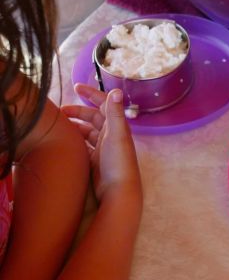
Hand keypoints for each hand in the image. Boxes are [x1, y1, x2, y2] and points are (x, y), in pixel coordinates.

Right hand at [61, 84, 140, 203]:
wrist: (119, 192)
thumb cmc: (119, 162)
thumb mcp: (116, 135)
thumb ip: (115, 113)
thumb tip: (116, 89)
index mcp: (117, 127)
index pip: (104, 104)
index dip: (91, 94)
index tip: (76, 87)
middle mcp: (111, 136)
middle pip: (93, 118)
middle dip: (77, 112)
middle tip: (59, 112)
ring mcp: (103, 149)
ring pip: (87, 132)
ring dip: (74, 126)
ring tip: (58, 126)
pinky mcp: (96, 162)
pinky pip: (83, 146)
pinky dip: (74, 141)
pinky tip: (63, 142)